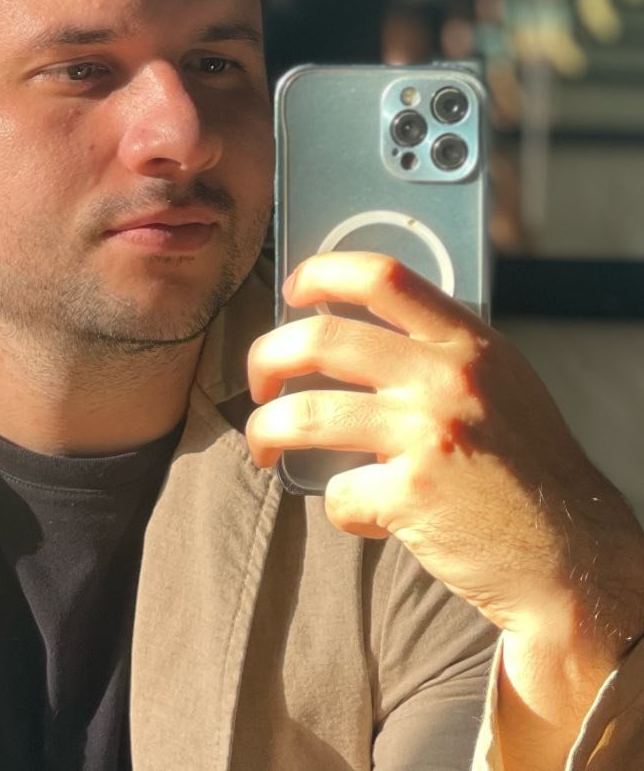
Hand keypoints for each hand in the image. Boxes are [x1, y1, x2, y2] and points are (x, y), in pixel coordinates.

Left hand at [245, 251, 643, 754]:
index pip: (381, 276)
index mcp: (467, 343)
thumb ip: (438, 351)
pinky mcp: (413, 497)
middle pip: (320, 339)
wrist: (573, 554)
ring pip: (304, 416)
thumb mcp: (500, 382)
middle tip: (257, 382)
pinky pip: (337, 493)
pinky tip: (366, 515)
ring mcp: (428, 436)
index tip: (292, 291)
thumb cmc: (526, 466)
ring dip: (265, 430)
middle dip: (265, 358)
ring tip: (263, 447)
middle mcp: (446, 379)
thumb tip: (350, 331)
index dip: (321, 274)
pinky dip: (339, 507)